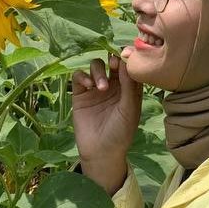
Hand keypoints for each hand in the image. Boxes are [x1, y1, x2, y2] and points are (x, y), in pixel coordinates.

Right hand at [70, 50, 142, 165]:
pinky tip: (89, 86)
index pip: (128, 66)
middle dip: (112, 59)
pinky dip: (83, 77)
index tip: (126, 55)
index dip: (127, 58)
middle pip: (111, 61)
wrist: (101, 152)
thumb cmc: (121, 132)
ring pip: (96, 66)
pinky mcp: (80, 94)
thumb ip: (129, 86)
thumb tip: (127, 62)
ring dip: (98, 71)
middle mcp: (113, 84)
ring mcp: (95, 88)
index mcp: (128, 87)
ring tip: (101, 87)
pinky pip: (79, 77)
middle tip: (114, 64)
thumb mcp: (129, 109)